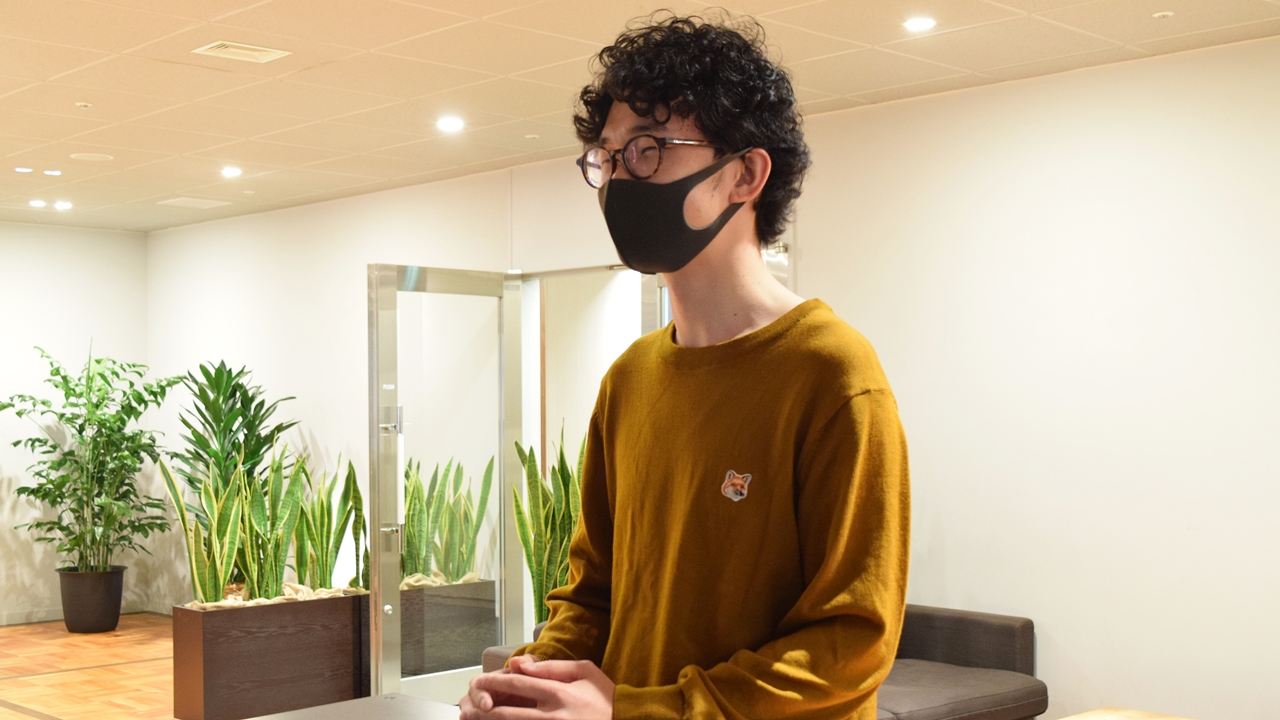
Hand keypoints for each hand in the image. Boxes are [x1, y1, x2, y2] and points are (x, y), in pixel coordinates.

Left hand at [459, 657, 614, 719]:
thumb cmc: (605, 697)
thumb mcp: (584, 670)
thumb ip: (551, 666)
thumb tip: (521, 663)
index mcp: (558, 692)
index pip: (516, 684)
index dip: (493, 682)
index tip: (478, 682)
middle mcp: (551, 715)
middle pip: (506, 712)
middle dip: (483, 709)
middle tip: (467, 707)